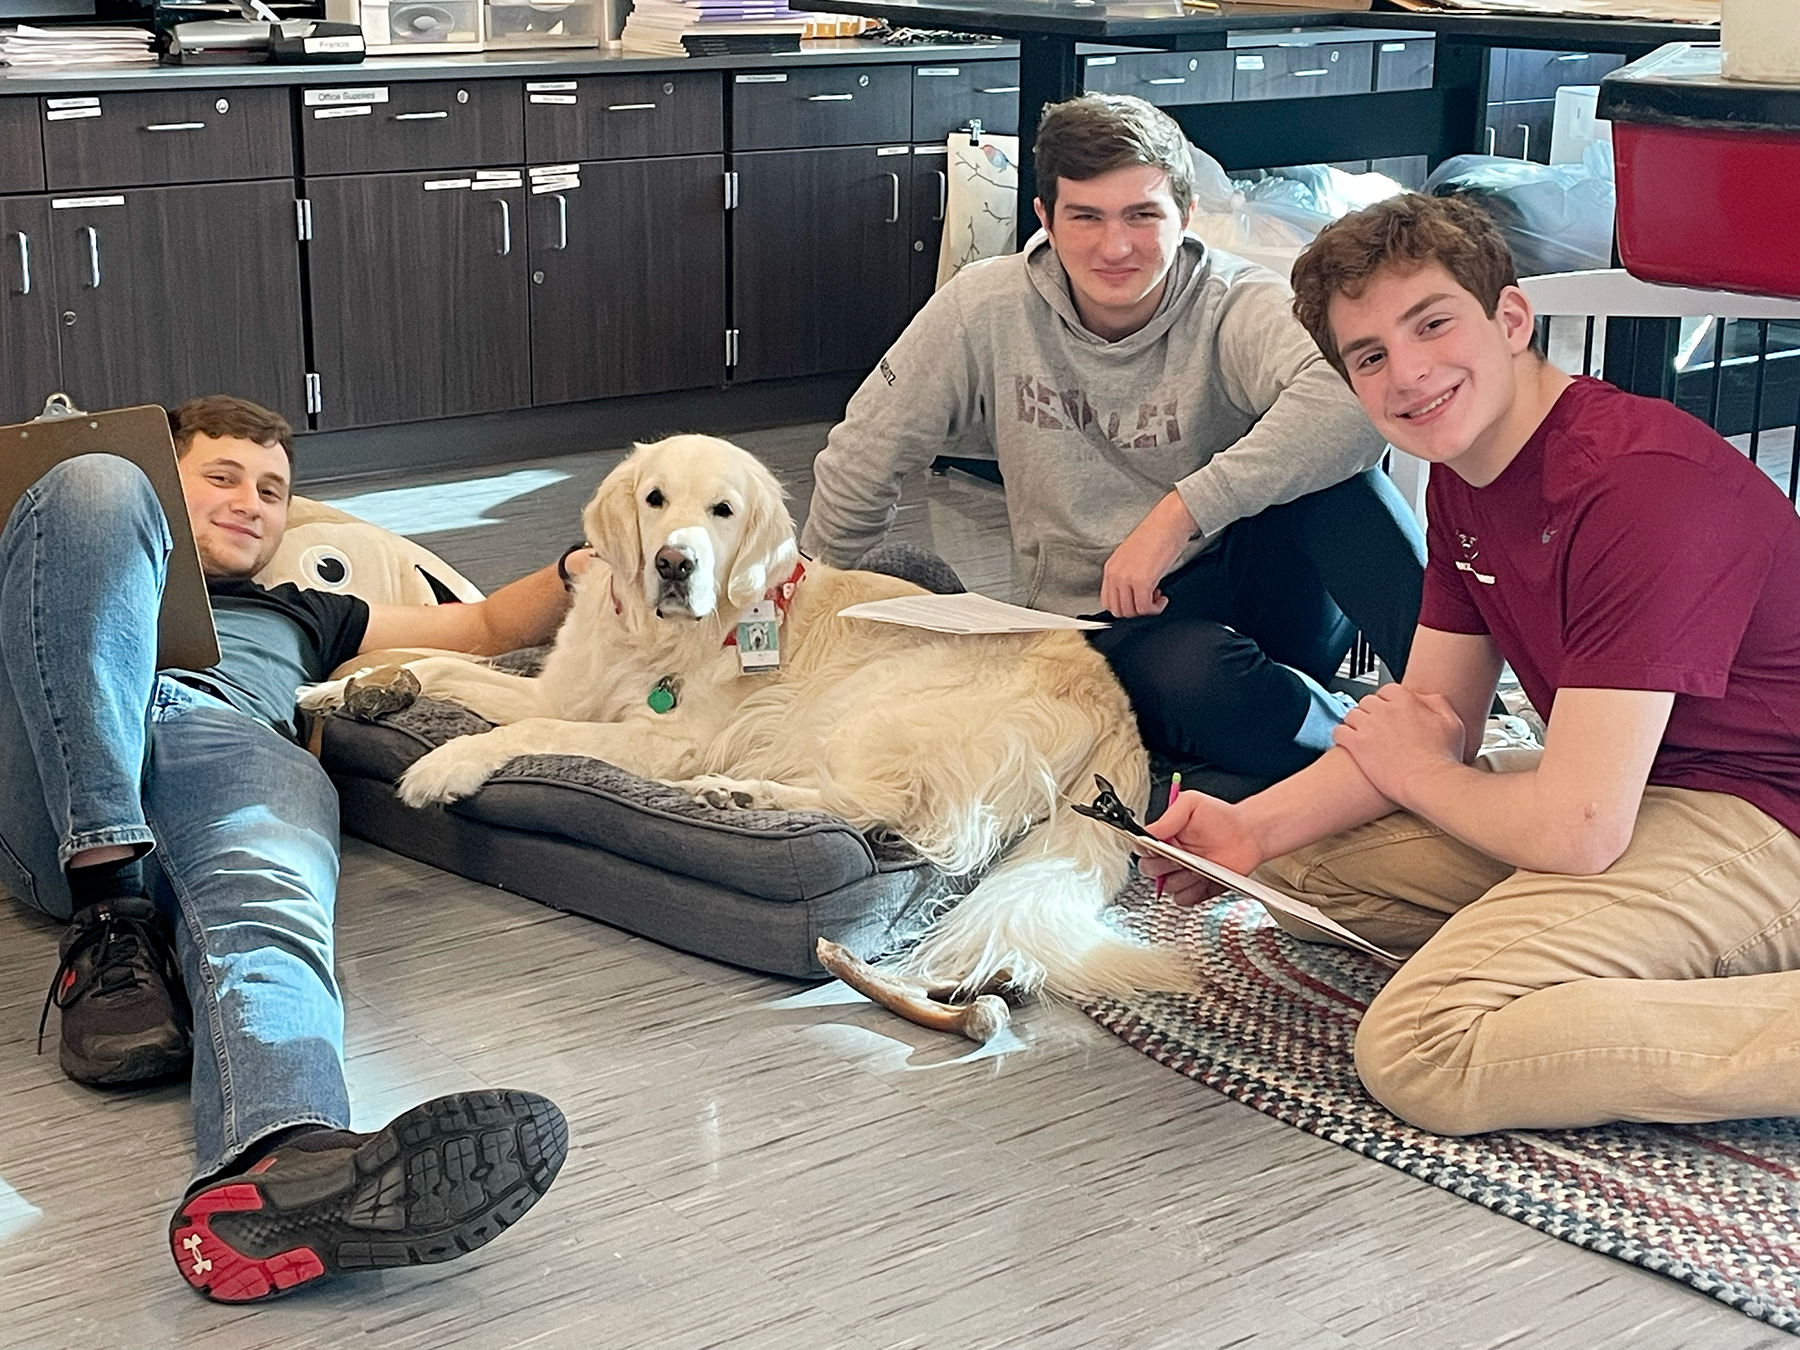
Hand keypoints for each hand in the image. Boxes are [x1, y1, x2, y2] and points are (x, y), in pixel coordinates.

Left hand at [1100, 492, 1197, 617]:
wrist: (1169, 521)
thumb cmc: (1157, 534)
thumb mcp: (1133, 556)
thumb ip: (1128, 575)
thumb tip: (1134, 594)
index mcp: (1110, 567)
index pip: (1107, 601)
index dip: (1124, 607)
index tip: (1138, 601)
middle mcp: (1114, 574)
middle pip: (1117, 610)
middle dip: (1135, 611)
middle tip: (1149, 600)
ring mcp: (1126, 578)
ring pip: (1130, 612)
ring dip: (1146, 610)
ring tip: (1157, 597)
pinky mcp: (1142, 581)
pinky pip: (1144, 608)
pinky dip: (1155, 609)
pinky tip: (1162, 599)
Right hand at [1140, 789, 1263, 906]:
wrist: (1247, 834)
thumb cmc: (1221, 817)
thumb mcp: (1191, 804)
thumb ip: (1168, 817)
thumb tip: (1148, 832)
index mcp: (1163, 837)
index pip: (1141, 848)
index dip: (1146, 850)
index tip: (1158, 847)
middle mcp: (1169, 857)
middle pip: (1148, 870)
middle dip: (1163, 865)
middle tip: (1179, 856)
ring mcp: (1181, 875)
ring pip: (1167, 886)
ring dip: (1182, 878)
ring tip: (1199, 865)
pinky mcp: (1195, 890)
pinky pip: (1183, 899)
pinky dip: (1193, 891)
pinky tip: (1205, 877)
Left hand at [1332, 683, 1465, 806]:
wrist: (1429, 782)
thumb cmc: (1442, 758)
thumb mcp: (1452, 723)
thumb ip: (1438, 704)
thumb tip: (1425, 698)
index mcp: (1406, 701)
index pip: (1387, 691)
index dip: (1387, 702)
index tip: (1388, 711)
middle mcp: (1384, 710)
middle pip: (1367, 701)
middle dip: (1370, 712)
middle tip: (1374, 725)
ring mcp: (1368, 726)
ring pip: (1351, 715)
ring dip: (1354, 724)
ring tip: (1360, 734)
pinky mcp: (1356, 744)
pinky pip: (1338, 732)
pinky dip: (1341, 736)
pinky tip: (1346, 743)